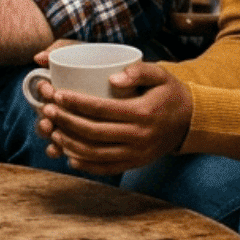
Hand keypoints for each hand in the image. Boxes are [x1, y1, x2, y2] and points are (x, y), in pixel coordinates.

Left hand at [31, 55, 193, 174]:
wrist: (192, 122)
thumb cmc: (170, 93)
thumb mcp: (160, 74)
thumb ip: (138, 71)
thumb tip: (113, 77)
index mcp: (143, 113)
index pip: (101, 109)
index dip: (76, 103)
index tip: (57, 94)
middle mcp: (139, 136)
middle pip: (94, 132)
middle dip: (66, 122)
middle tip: (47, 110)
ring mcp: (137, 154)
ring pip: (96, 153)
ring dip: (70, 144)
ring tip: (52, 131)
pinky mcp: (136, 163)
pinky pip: (107, 168)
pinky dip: (85, 165)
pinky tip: (68, 155)